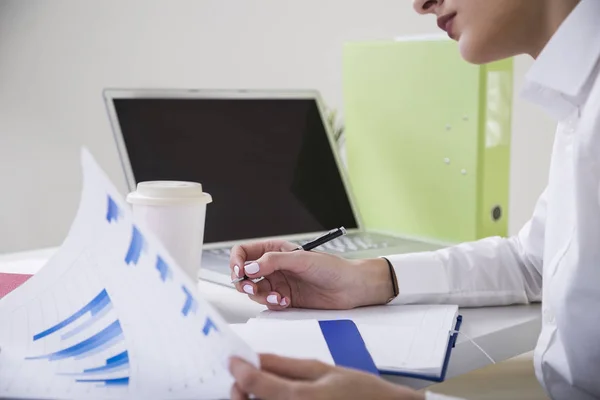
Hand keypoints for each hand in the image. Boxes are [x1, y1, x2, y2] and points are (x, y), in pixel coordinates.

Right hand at [229, 240, 393, 309]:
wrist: (350, 288)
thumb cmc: (332, 268)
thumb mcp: (301, 259)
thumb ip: (273, 262)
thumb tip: (249, 268)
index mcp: (275, 250)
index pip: (244, 252)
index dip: (236, 261)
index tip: (239, 271)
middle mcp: (273, 266)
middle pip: (244, 274)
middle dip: (243, 282)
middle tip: (250, 288)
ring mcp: (278, 283)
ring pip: (253, 290)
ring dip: (259, 295)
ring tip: (276, 297)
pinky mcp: (284, 299)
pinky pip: (267, 302)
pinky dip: (272, 303)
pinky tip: (285, 302)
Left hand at [229, 354, 423, 399]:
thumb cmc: (363, 394)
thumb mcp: (325, 370)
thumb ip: (287, 365)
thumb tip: (258, 357)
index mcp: (301, 398)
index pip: (255, 383)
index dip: (239, 369)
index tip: (233, 361)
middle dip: (240, 391)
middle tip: (242, 378)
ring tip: (260, 389)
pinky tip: (275, 398)